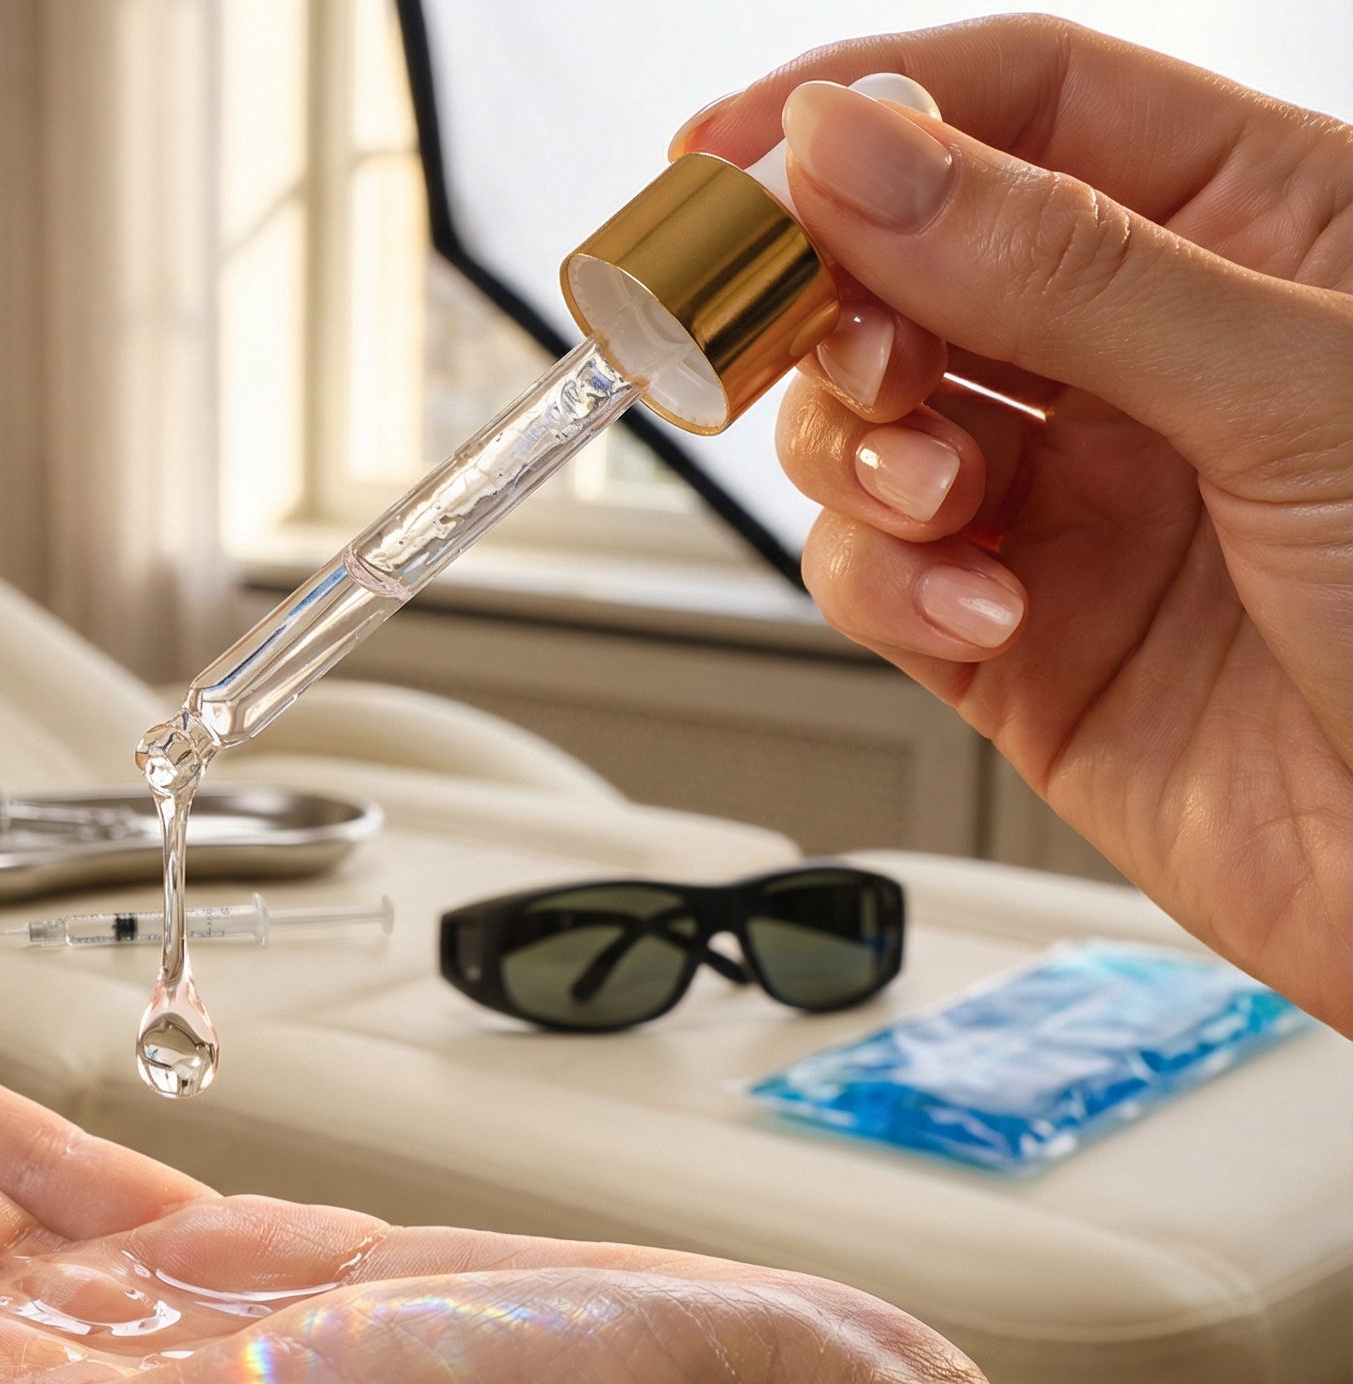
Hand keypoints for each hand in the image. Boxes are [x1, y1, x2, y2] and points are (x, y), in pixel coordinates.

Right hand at [677, 19, 1352, 1033]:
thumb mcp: (1293, 392)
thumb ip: (1064, 266)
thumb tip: (859, 151)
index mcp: (1261, 231)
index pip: (1028, 102)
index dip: (869, 110)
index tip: (728, 153)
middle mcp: (1150, 357)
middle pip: (913, 261)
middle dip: (840, 302)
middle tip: (819, 340)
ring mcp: (1076, 501)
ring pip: (869, 421)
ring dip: (864, 452)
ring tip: (941, 497)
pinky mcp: (1012, 643)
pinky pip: (877, 575)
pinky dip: (890, 583)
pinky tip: (980, 612)